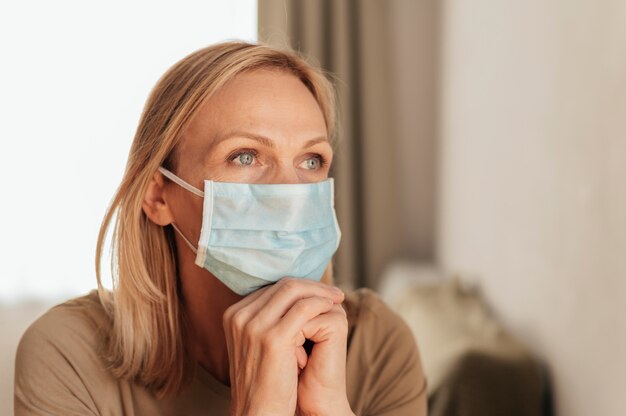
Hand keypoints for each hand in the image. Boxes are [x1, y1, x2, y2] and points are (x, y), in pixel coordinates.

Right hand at [223, 277, 345, 415]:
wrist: (258, 414)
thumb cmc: (264, 382)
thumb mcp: (257, 345)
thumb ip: (266, 320)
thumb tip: (293, 299)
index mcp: (233, 316)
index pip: (271, 288)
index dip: (299, 287)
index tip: (319, 291)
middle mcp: (239, 317)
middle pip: (282, 285)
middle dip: (312, 285)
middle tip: (333, 292)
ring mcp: (254, 326)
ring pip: (293, 290)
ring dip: (320, 292)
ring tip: (337, 298)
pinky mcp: (273, 338)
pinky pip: (304, 308)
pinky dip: (321, 304)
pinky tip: (333, 308)